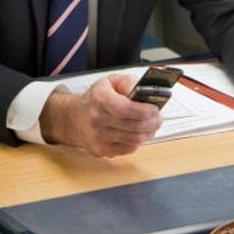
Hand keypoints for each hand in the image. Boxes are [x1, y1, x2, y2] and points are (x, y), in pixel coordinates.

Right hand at [39, 73, 164, 156]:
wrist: (74, 118)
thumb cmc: (95, 99)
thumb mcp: (110, 82)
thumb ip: (128, 82)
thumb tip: (142, 89)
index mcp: (100, 99)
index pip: (125, 109)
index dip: (144, 111)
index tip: (155, 109)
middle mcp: (97, 120)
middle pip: (133, 127)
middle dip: (152, 123)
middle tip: (159, 118)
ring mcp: (98, 138)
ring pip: (133, 140)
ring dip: (148, 133)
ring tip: (153, 126)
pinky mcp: (101, 151)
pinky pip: (128, 149)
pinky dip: (138, 142)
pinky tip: (140, 134)